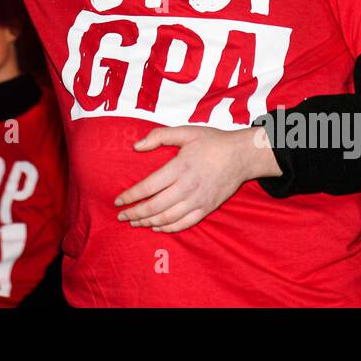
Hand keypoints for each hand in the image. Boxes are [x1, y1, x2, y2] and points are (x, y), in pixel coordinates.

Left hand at [114, 125, 279, 232]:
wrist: (242, 156)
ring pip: (167, 218)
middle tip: (121, 216)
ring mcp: (198, 200)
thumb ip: (159, 136)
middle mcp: (187, 187)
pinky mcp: (207, 208)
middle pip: (154, 207)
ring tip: (134, 222)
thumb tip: (135, 146)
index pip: (148, 187)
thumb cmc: (212, 142)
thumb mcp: (185, 132)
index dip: (131, 196)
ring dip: (148, 222)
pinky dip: (168, 228)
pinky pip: (184, 223)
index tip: (118, 201)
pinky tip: (157, 227)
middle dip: (134, 213)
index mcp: (179, 168)